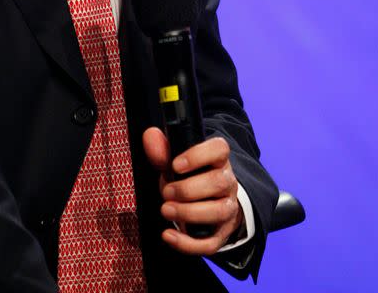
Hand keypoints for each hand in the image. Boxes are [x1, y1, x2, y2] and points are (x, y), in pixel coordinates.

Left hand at [142, 127, 242, 255]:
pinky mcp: (221, 234)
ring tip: (166, 210)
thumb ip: (161, 150)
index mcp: (217, 160)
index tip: (176, 165)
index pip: (219, 149)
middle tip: (166, 192)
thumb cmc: (188, 177)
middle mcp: (227, 182)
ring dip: (189, 212)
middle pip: (218, 182)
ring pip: (218, 211)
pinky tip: (168, 235)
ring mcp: (227, 208)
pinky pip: (211, 242)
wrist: (205, 202)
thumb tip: (150, 135)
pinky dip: (188, 242)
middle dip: (188, 189)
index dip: (198, 156)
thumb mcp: (174, 162)